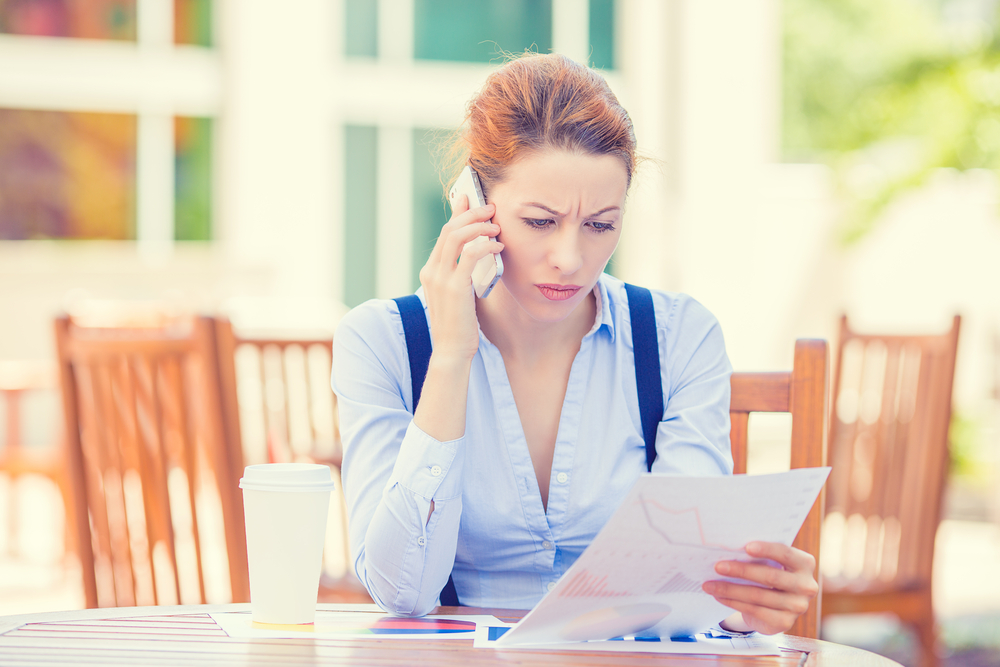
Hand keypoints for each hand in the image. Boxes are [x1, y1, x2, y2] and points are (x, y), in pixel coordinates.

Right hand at [417, 194, 502, 362]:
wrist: (452, 350)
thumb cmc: (460, 325)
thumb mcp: (459, 294)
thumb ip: (462, 274)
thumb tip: (477, 256)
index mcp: (431, 270)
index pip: (445, 233)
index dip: (458, 214)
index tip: (470, 199)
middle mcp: (431, 270)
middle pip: (450, 229)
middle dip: (472, 214)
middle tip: (491, 208)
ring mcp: (441, 278)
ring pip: (457, 236)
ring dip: (479, 226)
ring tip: (496, 226)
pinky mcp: (454, 286)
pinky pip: (470, 254)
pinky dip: (485, 245)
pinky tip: (498, 247)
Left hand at [702, 541, 818, 634]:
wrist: (776, 606)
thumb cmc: (770, 573)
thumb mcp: (771, 562)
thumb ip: (759, 555)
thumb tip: (729, 548)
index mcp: (805, 563)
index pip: (785, 553)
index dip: (766, 550)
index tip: (746, 547)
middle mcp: (806, 586)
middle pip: (770, 576)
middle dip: (741, 570)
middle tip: (717, 566)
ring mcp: (797, 606)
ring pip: (758, 595)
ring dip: (730, 589)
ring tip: (709, 585)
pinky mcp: (784, 622)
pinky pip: (754, 610)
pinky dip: (733, 602)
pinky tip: (719, 596)